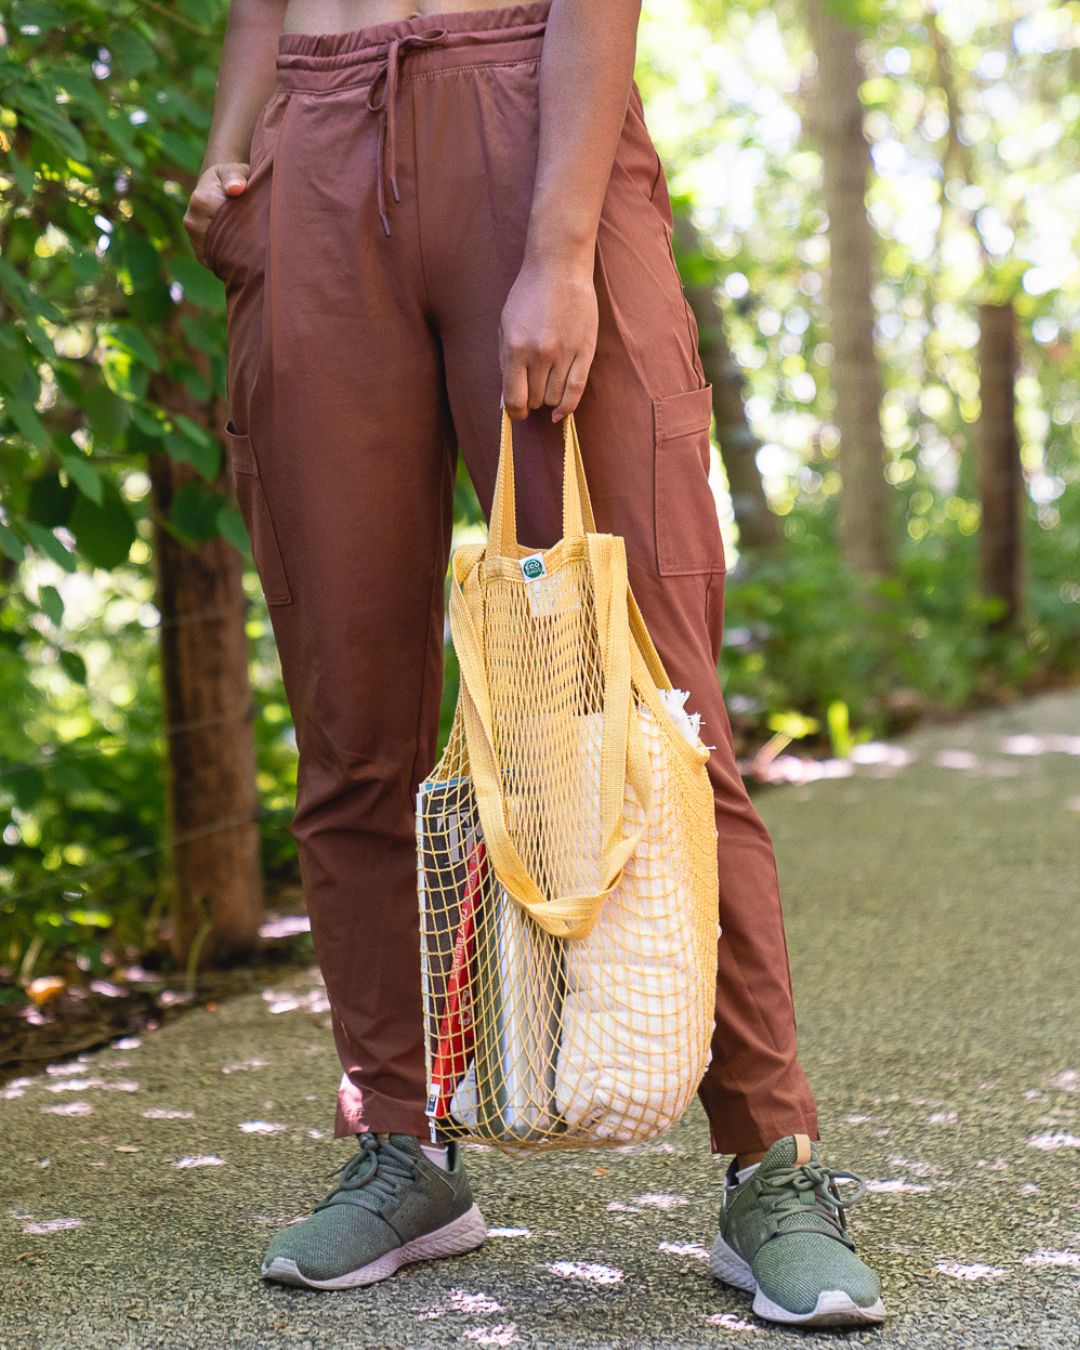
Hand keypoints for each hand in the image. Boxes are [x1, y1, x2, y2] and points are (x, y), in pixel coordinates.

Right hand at [183, 161, 249, 266]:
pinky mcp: (198, 253)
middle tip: (261, 245)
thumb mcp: (235, 170)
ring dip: (234, 256)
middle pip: (219, 243)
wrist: (218, 188)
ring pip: (217, 256)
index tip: (259, 226)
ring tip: (253, 252)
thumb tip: (236, 188)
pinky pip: (215, 264)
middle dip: (240, 244)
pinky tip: (242, 259)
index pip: (223, 222)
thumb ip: (235, 176)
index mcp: (200, 200)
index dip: (244, 226)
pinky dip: (229, 264)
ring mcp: (193, 239)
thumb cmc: (232, 177)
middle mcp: (192, 221)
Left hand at [499, 258, 597, 421]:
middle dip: (530, 399)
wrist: (559, 267)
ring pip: (554, 398)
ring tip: (546, 384)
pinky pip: (576, 390)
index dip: (514, 412)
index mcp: (515, 348)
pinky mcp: (584, 351)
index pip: (514, 399)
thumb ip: (504, 364)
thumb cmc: (527, 296)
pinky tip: (561, 413)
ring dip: (548, 399)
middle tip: (531, 387)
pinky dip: (568, 407)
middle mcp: (540, 354)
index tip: (516, 413)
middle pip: (534, 400)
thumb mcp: (505, 327)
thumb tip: (505, 403)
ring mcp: (564, 353)